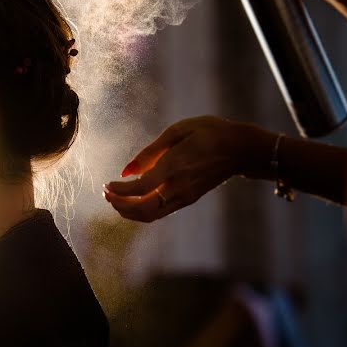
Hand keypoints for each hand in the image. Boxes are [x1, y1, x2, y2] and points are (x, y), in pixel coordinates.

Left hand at [103, 116, 274, 222]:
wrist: (240, 149)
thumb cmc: (209, 132)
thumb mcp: (178, 131)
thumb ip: (150, 152)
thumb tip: (126, 170)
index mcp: (174, 167)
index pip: (139, 189)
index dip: (119, 191)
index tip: (106, 185)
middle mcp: (178, 186)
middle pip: (142, 210)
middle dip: (120, 206)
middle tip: (106, 194)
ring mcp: (185, 196)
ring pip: (151, 216)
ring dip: (129, 211)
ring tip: (116, 199)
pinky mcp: (189, 199)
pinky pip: (160, 212)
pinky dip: (142, 210)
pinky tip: (133, 199)